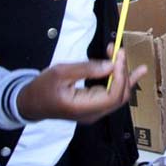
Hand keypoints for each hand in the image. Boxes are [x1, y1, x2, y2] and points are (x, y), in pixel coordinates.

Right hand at [17, 45, 146, 122]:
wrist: (30, 103)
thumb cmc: (42, 88)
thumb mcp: (60, 73)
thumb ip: (87, 69)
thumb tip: (111, 65)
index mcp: (83, 108)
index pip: (112, 96)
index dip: (120, 76)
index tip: (118, 56)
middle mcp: (93, 114)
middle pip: (119, 96)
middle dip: (123, 72)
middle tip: (119, 51)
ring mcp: (94, 112)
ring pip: (119, 96)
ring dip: (124, 76)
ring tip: (129, 58)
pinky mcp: (94, 106)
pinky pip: (113, 95)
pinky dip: (122, 81)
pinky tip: (135, 73)